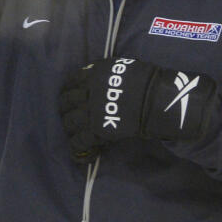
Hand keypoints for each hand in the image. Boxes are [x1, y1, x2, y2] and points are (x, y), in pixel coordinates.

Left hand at [59, 57, 216, 162]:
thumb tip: (92, 74)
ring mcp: (90, 112)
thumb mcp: (121, 67)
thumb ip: (103, 72)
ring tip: (76, 135)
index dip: (69, 91)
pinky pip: (79, 141)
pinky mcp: (96, 130)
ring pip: (68, 122)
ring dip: (70, 129)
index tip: (71, 98)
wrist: (156, 100)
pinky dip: (78, 149)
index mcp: (92, 75)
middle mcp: (87, 92)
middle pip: (65, 102)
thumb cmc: (146, 81)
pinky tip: (83, 154)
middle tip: (71, 117)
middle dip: (66, 110)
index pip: (71, 83)